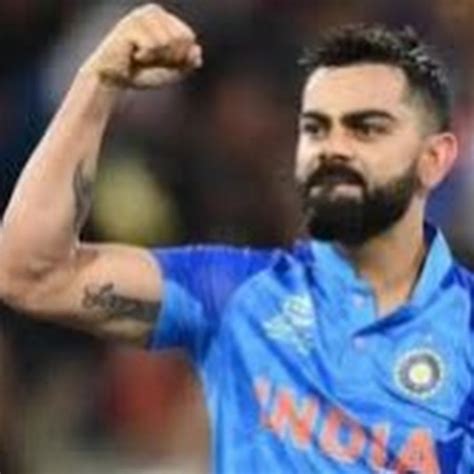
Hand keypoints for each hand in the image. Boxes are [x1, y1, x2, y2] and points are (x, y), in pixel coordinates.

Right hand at [81, 4, 201, 88]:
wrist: (112, 80)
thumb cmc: (142, 73)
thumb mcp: (170, 70)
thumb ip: (187, 63)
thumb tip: (197, 53)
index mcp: (165, 18)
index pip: (189, 38)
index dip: (181, 58)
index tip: (162, 62)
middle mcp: (153, 11)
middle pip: (181, 39)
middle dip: (169, 58)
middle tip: (150, 61)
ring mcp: (140, 16)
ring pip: (167, 42)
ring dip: (156, 58)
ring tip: (141, 58)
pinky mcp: (130, 26)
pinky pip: (153, 46)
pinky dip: (145, 58)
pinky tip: (133, 56)